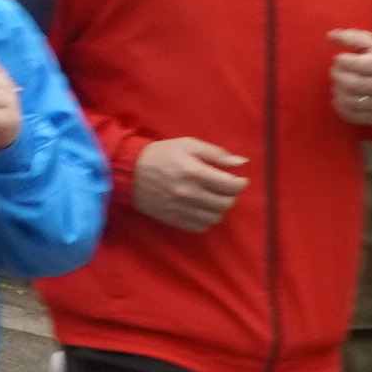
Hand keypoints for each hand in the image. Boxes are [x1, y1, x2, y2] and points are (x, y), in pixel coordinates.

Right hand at [127, 135, 248, 230]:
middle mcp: (189, 193)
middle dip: (231, 196)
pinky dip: (208, 219)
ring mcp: (181, 209)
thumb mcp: (188, 145)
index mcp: (194, 171)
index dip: (240, 184)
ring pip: (215, 217)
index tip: (240, 180)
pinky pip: (201, 226)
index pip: (230, 186)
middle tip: (226, 188)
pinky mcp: (174, 219)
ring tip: (215, 198)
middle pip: (225, 203)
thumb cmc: (161, 154)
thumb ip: (216, 154)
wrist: (130, 172)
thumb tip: (241, 163)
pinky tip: (203, 208)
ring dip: (220, 208)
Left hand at [324, 27, 371, 127]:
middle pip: (352, 84)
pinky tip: (342, 95)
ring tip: (339, 82)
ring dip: (337, 90)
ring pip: (349, 100)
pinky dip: (339, 105)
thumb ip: (351, 37)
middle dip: (337, 75)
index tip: (340, 58)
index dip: (342, 60)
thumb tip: (330, 36)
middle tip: (335, 70)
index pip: (358, 65)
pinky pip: (350, 115)